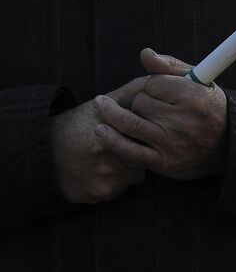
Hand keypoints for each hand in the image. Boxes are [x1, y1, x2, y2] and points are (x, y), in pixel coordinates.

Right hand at [48, 77, 147, 203]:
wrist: (42, 154)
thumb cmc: (77, 125)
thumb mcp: (101, 104)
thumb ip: (132, 92)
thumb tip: (156, 78)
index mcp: (115, 128)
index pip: (147, 134)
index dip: (144, 133)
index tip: (136, 132)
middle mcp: (112, 153)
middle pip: (145, 156)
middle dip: (138, 151)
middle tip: (122, 147)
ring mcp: (106, 175)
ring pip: (136, 175)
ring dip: (128, 169)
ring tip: (109, 159)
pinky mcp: (100, 192)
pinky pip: (121, 189)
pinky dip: (116, 183)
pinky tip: (102, 172)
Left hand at [92, 48, 227, 180]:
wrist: (225, 146)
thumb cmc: (208, 108)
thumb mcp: (199, 82)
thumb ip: (170, 66)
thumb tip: (145, 54)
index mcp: (195, 97)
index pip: (154, 84)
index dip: (149, 84)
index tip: (153, 88)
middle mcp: (184, 120)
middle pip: (140, 103)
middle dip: (136, 100)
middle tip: (142, 103)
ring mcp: (172, 143)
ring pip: (130, 123)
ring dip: (111, 114)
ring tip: (100, 106)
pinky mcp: (163, 162)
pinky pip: (129, 150)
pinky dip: (112, 139)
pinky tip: (101, 129)